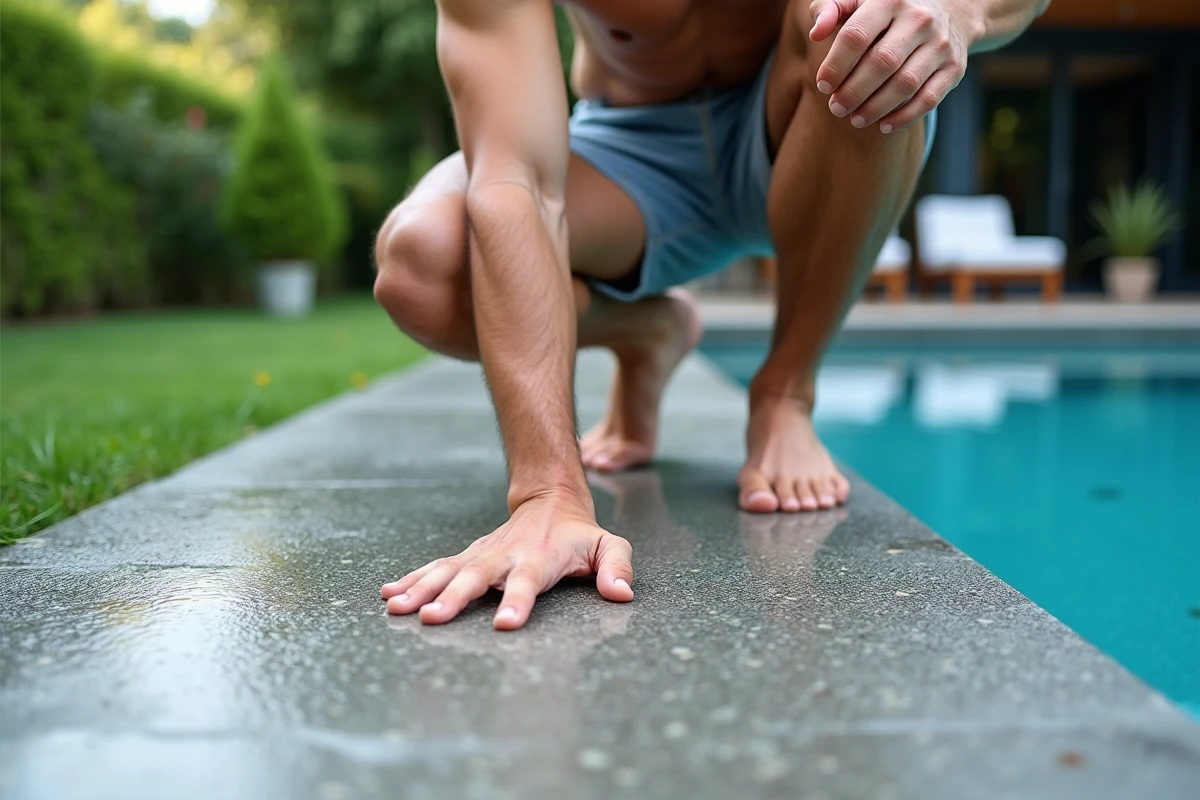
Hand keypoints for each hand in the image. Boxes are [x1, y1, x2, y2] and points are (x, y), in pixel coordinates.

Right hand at [380, 493, 633, 629]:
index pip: (528, 582)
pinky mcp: (467, 558)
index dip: (519, 602)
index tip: (505, 623)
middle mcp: (505, 557)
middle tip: (431, 617)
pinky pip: (436, 568)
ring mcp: (482, 556)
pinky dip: (411, 580)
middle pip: (477, 578)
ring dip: (421, 589)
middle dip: (454, 598)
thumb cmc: (579, 535)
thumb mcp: (607, 545)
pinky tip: (389, 595)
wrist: (550, 502)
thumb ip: (617, 566)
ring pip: (448, 571)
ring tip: (397, 608)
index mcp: (539, 559)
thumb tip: (622, 593)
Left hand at [808, 0, 972, 132]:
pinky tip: (884, 126)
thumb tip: (816, 32)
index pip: (856, 35)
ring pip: (905, 84)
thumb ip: (831, 9)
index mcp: (890, 0)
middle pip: (881, 62)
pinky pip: (929, 99)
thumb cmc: (888, 13)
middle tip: (836, 108)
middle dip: (853, 91)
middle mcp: (919, 19)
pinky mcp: (954, 68)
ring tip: (855, 119)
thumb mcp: (859, 1)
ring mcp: (940, 44)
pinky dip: (905, 117)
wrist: (950, 11)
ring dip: (876, 107)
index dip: (836, 65)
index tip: (823, 85)